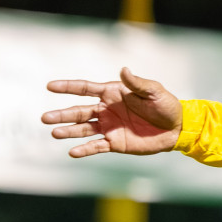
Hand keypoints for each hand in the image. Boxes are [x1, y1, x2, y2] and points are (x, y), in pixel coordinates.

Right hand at [41, 67, 182, 156]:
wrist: (177, 128)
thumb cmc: (166, 105)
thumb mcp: (154, 91)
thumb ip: (137, 83)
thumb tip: (123, 69)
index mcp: (113, 93)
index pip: (86, 89)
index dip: (68, 87)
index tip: (50, 86)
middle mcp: (106, 110)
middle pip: (79, 111)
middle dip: (62, 114)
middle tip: (44, 118)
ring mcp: (109, 127)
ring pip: (83, 129)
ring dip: (68, 131)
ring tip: (54, 132)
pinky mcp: (115, 143)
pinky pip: (96, 146)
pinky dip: (84, 150)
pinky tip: (72, 152)